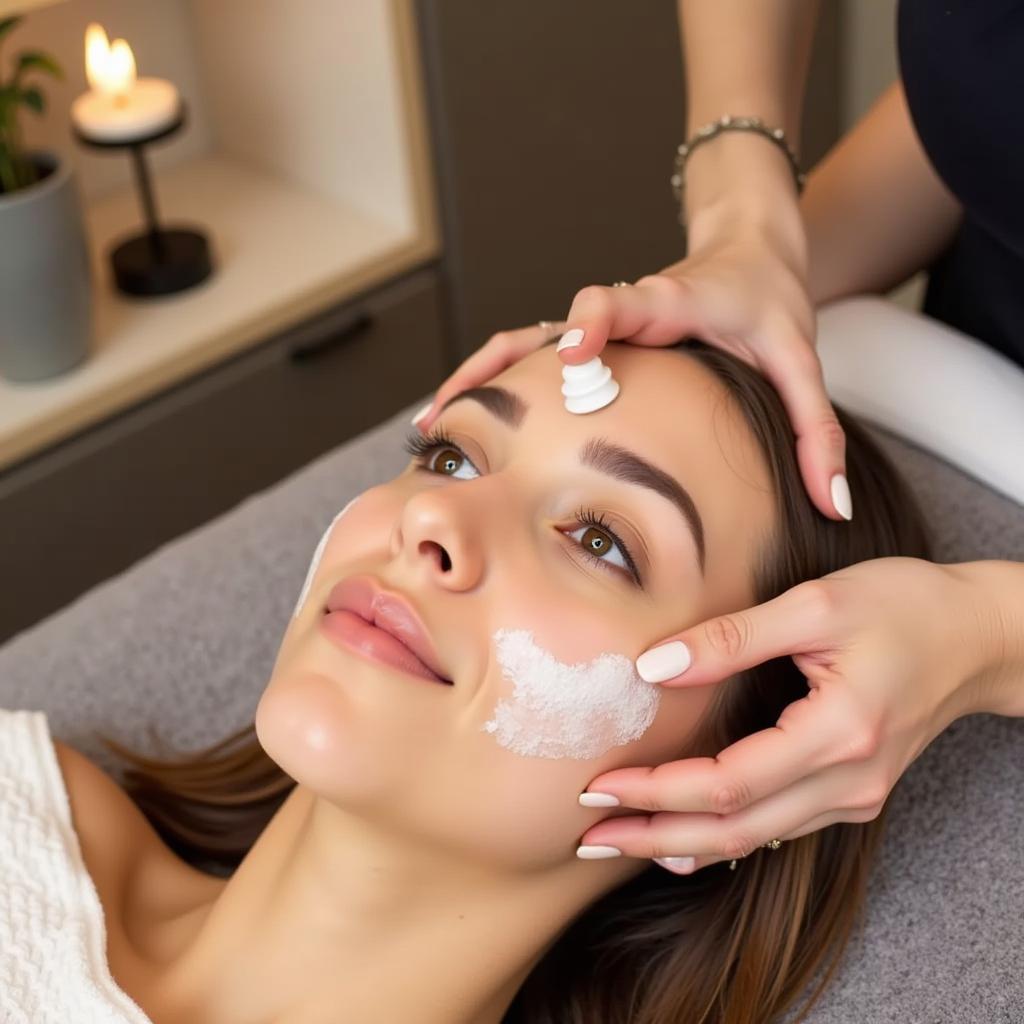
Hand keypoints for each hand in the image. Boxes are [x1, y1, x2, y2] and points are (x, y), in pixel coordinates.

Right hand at [413, 214, 849, 520]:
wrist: (743, 252)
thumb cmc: (766, 304)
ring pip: (523, 339)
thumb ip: (816, 432)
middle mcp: (621, 308)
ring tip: (434, 421)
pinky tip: (450, 414)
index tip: (574, 344)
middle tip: (455, 407)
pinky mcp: (582, 336)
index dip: (599, 317)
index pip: (629, 301)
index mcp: (671, 303)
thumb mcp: (800, 361)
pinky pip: (524, 353)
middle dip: (502, 362)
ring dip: (476, 374)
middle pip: (549, 325)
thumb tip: (831, 505)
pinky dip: (484, 378)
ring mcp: (595, 323)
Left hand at [576, 557, 1005, 874]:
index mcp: (839, 734)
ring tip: (617, 838)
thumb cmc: (904, 606)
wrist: (979, 635)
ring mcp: (854, 796)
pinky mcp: (853, 792)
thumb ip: (732, 637)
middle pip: (735, 831)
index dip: (658, 791)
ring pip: (754, 839)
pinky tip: (681, 838)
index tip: (600, 785)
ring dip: (680, 842)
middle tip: (589, 837)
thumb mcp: (816, 604)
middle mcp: (849, 782)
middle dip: (654, 837)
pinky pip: (776, 827)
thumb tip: (652, 665)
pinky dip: (722, 836)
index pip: (729, 784)